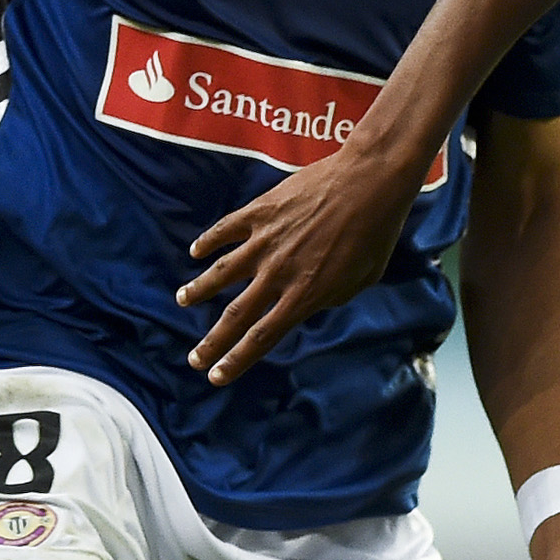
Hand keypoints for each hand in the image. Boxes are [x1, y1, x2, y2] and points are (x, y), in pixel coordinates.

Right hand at [177, 149, 415, 383]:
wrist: (369, 183)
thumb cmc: (377, 233)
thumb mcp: (362, 279)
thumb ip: (332, 297)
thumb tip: (312, 303)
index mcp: (306, 295)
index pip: (263, 337)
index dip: (237, 360)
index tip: (217, 376)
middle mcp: (279, 273)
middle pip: (236, 315)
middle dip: (212, 341)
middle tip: (193, 359)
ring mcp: (266, 242)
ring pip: (222, 272)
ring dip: (200, 290)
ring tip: (183, 300)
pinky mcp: (260, 212)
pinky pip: (226, 230)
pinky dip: (208, 242)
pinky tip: (196, 251)